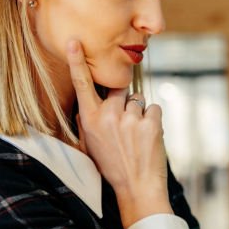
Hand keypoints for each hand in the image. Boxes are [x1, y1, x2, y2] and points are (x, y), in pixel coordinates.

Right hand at [67, 38, 172, 227]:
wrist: (137, 188)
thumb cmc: (112, 166)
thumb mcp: (90, 144)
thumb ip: (88, 120)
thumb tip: (88, 102)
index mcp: (90, 120)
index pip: (82, 84)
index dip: (78, 61)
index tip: (74, 41)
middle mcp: (108, 116)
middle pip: (119, 88)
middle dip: (124, 100)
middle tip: (125, 125)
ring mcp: (131, 118)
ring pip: (138, 100)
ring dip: (140, 114)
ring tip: (137, 138)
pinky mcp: (151, 122)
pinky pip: (154, 108)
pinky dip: (154, 120)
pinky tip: (149, 138)